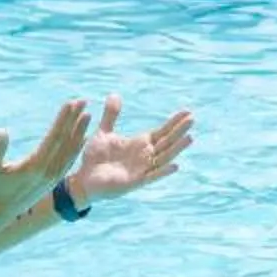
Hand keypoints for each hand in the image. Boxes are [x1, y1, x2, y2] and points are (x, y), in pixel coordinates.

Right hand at [0, 99, 90, 224]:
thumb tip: (0, 131)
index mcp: (35, 166)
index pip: (54, 138)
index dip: (63, 119)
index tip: (71, 103)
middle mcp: (48, 172)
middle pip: (66, 141)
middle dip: (74, 120)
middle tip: (83, 100)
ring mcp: (52, 178)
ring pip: (70, 151)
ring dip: (79, 132)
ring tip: (87, 115)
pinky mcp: (52, 181)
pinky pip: (69, 161)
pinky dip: (77, 148)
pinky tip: (82, 138)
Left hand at [65, 95, 194, 206]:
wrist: (84, 179)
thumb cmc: (95, 158)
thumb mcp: (103, 132)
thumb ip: (111, 115)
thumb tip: (114, 94)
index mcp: (139, 144)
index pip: (162, 131)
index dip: (174, 122)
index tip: (187, 112)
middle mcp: (144, 156)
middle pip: (167, 142)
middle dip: (179, 131)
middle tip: (192, 119)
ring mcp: (141, 169)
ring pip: (164, 158)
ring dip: (177, 149)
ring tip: (190, 138)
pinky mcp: (134, 182)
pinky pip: (151, 176)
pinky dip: (163, 172)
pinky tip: (175, 166)